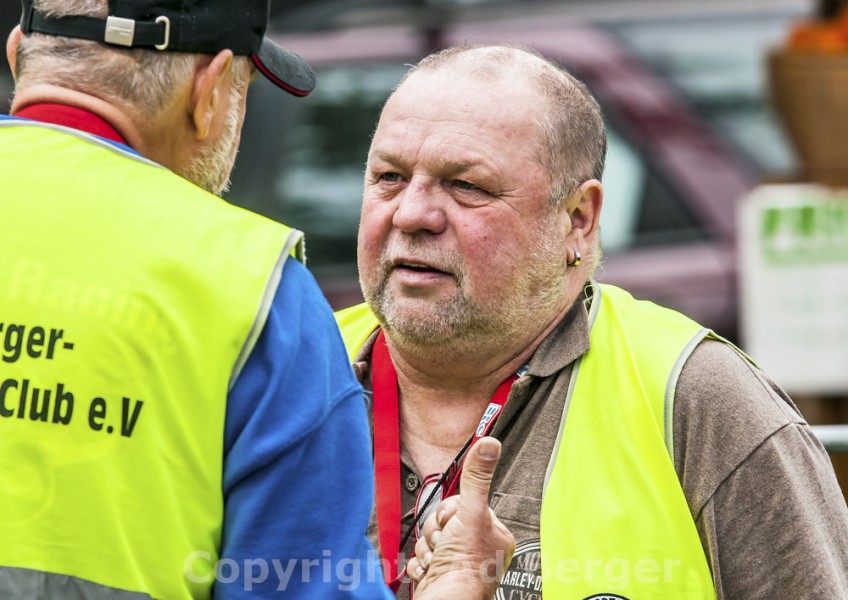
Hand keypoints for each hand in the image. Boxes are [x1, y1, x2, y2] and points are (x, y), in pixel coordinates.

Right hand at [409, 437, 514, 598]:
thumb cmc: (464, 566)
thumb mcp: (471, 512)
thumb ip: (477, 478)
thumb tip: (489, 443)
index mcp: (493, 534)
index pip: (463, 505)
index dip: (451, 510)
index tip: (453, 521)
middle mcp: (478, 548)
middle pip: (443, 520)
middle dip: (437, 531)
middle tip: (446, 542)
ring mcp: (457, 561)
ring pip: (430, 537)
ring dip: (428, 547)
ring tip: (439, 558)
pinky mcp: (439, 573)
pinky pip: (421, 556)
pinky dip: (422, 562)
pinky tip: (432, 569)